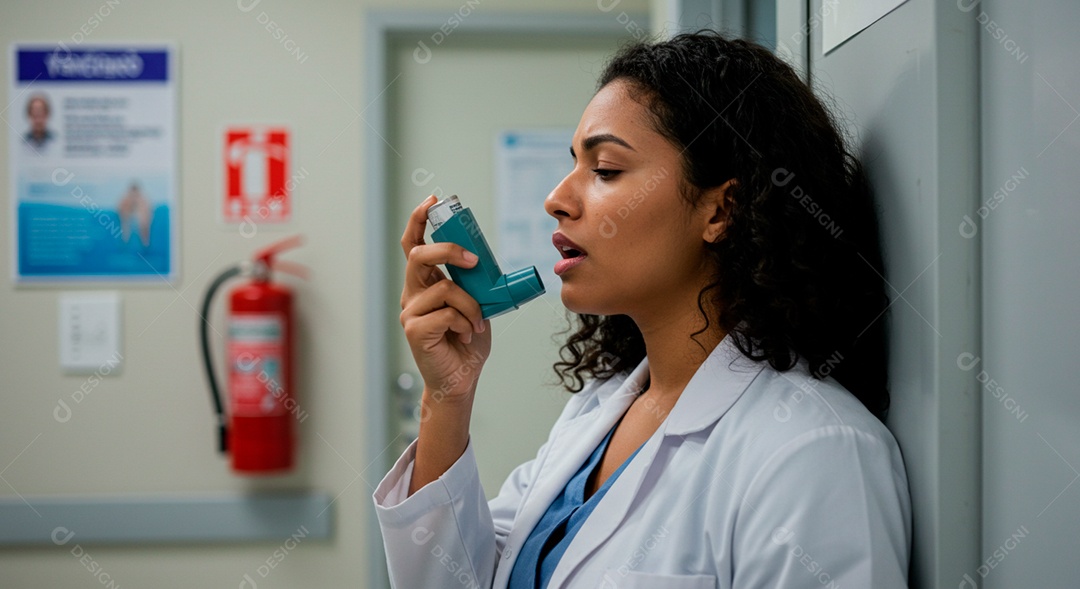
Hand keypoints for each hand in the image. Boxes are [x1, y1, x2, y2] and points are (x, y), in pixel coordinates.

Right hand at [399, 195, 490, 402]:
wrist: (461, 380)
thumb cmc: (467, 343)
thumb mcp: (476, 304)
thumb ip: (474, 283)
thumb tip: (485, 262)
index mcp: (424, 284)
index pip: (413, 244)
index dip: (418, 219)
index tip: (432, 200)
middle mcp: (412, 294)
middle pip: (419, 255)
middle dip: (448, 250)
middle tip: (474, 260)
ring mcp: (410, 312)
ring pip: (443, 288)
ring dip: (470, 304)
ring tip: (476, 322)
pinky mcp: (414, 330)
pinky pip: (445, 312)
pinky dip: (463, 321)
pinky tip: (464, 334)